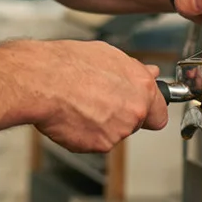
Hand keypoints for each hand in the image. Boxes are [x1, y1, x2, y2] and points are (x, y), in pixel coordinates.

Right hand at [23, 40, 167, 152]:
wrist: (42, 81)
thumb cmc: (68, 64)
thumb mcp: (107, 55)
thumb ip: (133, 71)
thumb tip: (149, 73)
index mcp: (141, 87)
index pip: (159, 112)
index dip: (148, 111)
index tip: (142, 110)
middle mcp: (134, 110)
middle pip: (134, 123)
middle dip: (119, 116)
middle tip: (96, 101)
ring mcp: (117, 130)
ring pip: (112, 133)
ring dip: (99, 124)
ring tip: (78, 104)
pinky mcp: (98, 145)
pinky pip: (93, 143)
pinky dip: (82, 134)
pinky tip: (71, 116)